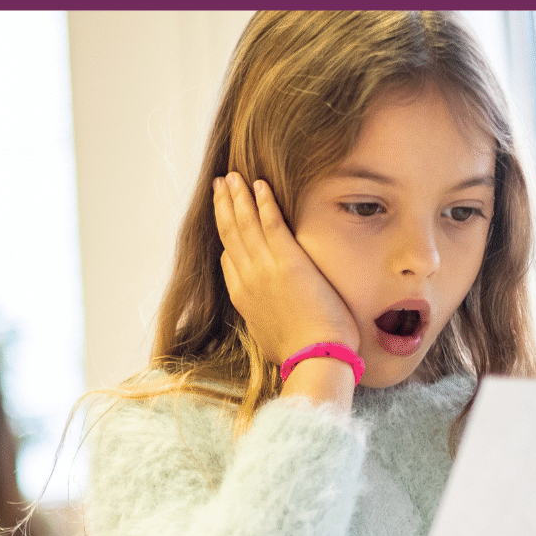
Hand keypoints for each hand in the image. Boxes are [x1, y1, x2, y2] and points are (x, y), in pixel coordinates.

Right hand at [213, 173, 358, 365]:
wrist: (314, 358)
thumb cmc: (300, 355)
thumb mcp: (269, 340)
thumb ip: (264, 321)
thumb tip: (267, 319)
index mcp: (243, 299)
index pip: (229, 260)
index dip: (227, 237)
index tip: (225, 220)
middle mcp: (247, 279)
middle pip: (230, 234)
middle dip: (224, 206)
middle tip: (221, 185)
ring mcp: (265, 268)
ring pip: (244, 223)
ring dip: (237, 196)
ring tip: (233, 176)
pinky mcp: (288, 260)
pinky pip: (270, 222)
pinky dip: (263, 201)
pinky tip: (259, 184)